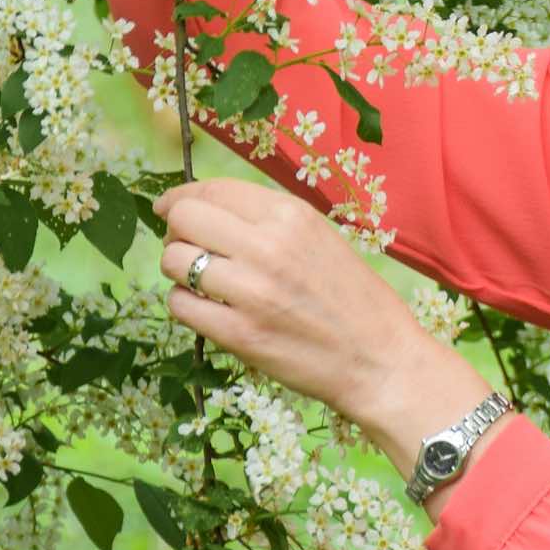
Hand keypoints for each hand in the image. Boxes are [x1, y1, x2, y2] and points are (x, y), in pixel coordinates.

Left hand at [153, 176, 441, 433]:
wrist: (379, 359)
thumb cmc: (353, 298)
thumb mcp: (319, 237)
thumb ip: (267, 219)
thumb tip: (207, 207)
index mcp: (290, 215)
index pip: (212, 190)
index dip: (180, 197)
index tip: (170, 208)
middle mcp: (268, 246)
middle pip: (184, 218)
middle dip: (175, 230)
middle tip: (185, 246)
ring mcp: (251, 292)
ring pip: (174, 261)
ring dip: (177, 269)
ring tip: (201, 282)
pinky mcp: (239, 335)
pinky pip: (181, 306)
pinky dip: (186, 306)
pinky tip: (207, 310)